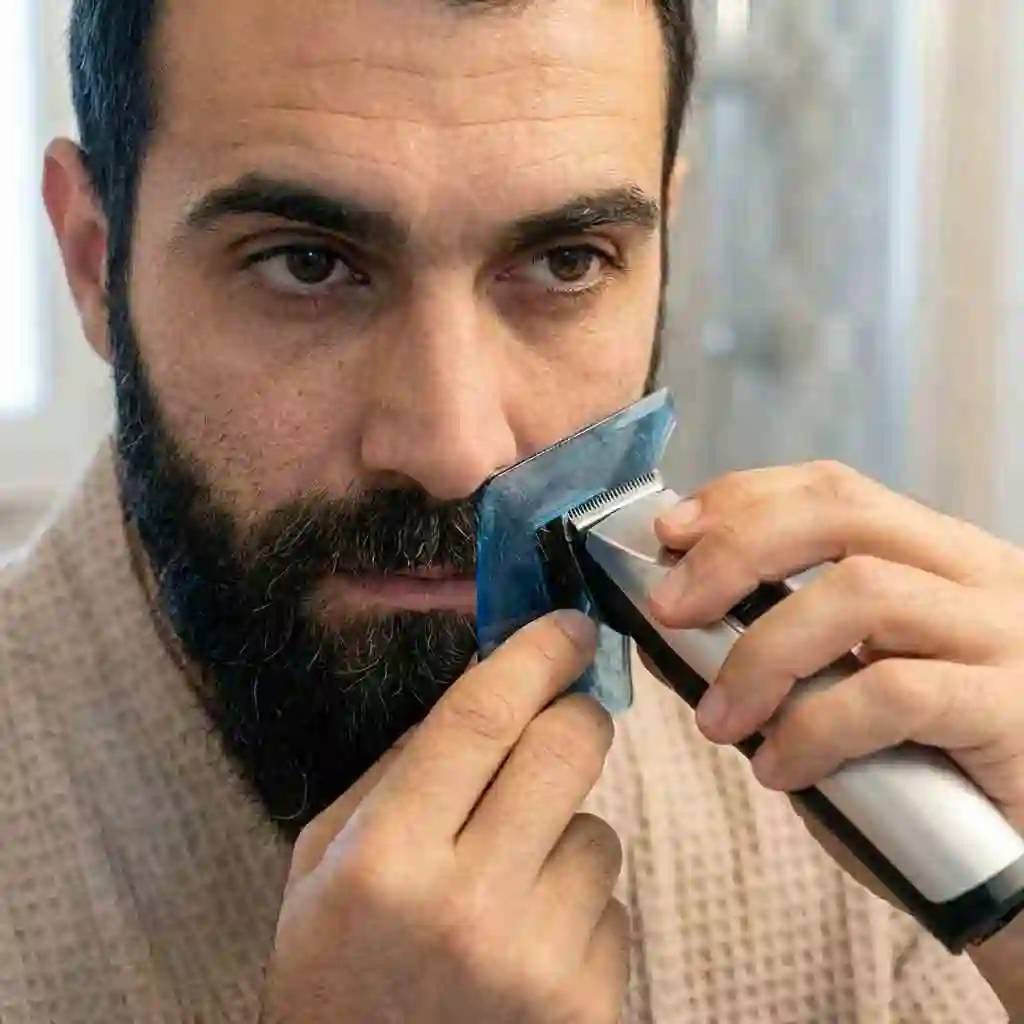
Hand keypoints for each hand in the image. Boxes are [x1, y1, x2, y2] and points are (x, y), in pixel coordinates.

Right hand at [259, 610, 627, 1023]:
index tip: (567, 625)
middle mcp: (468, 905)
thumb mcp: (324, 863)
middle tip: (562, 714)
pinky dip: (578, 907)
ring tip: (510, 884)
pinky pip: (614, 907)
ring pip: (599, 830)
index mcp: (386, 857)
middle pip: (566, 747)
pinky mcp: (589, 1010)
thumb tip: (487, 691)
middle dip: (575, 712)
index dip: (533, 653)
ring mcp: (537, 963)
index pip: (481, 717)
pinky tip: (529, 944)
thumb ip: (397, 771)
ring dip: (564, 832)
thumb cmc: (335, 973)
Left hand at [646, 461, 1023, 828]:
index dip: (743, 500)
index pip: (835, 490)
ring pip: (862, 593)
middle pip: (842, 515)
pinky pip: (893, 693)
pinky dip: (815, 727)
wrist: (1023, 864)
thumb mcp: (850, 690)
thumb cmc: (930, 776)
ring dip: (763, 655)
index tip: (672, 532)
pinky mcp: (1015, 710)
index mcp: (940, 559)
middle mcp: (980, 579)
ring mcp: (1006, 638)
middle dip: (735, 552)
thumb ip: (790, 649)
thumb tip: (678, 624)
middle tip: (670, 610)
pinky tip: (781, 770)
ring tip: (719, 721)